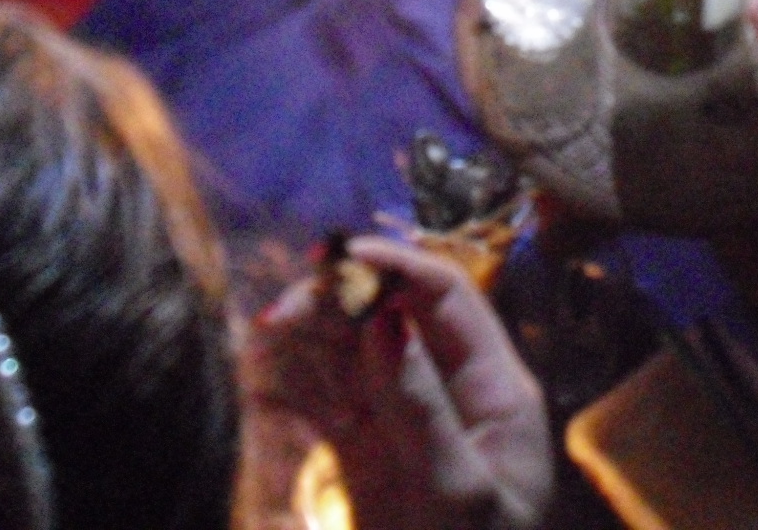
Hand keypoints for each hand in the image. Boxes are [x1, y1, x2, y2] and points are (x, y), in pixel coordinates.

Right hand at [244, 237, 552, 529]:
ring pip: (350, 352)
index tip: (340, 258)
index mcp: (495, 391)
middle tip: (284, 311)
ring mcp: (402, 423)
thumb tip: (384, 317)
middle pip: (390, 314)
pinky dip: (294, 378)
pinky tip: (263, 369)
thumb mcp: (457, 498)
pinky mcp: (362, 457)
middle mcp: (449, 393)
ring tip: (267, 333)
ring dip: (310, 332)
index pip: (447, 299)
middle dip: (340, 298)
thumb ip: (420, 410)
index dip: (396, 266)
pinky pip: (325, 398)